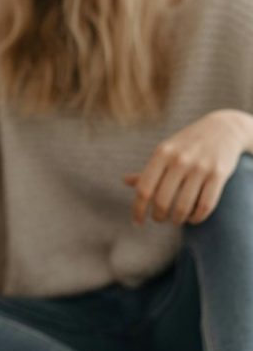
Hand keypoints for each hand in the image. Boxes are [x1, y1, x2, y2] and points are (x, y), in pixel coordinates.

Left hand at [124, 110, 249, 225]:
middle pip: (161, 201)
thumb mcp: (166, 151)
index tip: (137, 222)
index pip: (144, 189)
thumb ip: (149, 169)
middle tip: (159, 219)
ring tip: (176, 220)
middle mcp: (179, 159)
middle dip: (158, 217)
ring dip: (177, 220)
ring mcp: (200, 166)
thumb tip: (125, 181)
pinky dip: (196, 218)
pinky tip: (192, 218)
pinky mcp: (218, 174)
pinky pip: (204, 206)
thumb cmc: (188, 144)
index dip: (138, 210)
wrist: (224, 128)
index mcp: (162, 153)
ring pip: (183, 207)